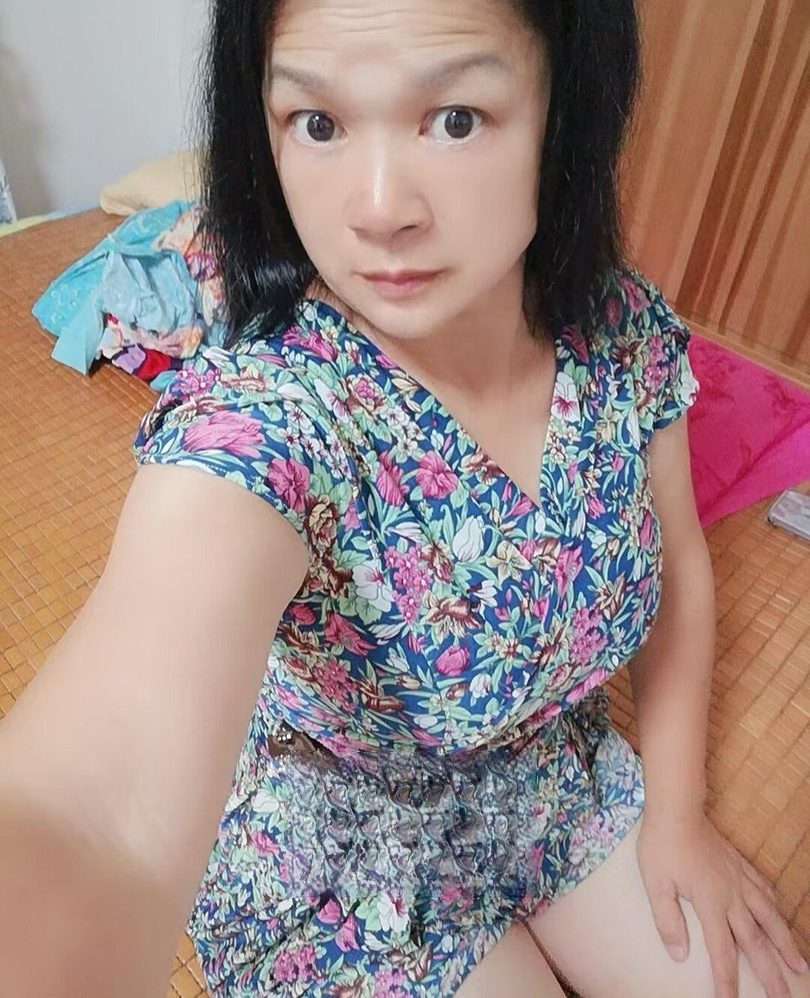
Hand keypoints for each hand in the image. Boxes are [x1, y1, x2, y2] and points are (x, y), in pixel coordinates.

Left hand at [636, 809, 808, 997]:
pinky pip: (763, 889)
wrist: (677, 809)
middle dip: (770, 973)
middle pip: (755, 941)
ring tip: (800, 965)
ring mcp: (739, 879)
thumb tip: (680, 956)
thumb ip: (668, 921)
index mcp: (710, 903)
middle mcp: (731, 895)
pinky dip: (774, 906)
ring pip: (768, 917)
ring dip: (785, 943)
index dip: (726, 980)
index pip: (721, 952)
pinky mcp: (739, 864)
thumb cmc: (661, 846)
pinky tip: (779, 914)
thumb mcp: (655, 884)